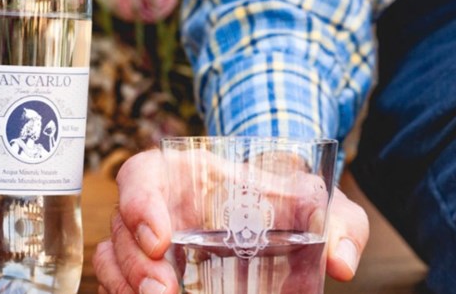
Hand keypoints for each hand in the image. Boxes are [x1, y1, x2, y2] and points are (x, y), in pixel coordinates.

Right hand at [92, 149, 369, 293]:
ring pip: (112, 257)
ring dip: (126, 283)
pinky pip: (121, 280)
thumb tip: (343, 261)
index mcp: (181, 174)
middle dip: (134, 262)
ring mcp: (147, 240)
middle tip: (161, 290)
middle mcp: (157, 205)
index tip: (160, 237)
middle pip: (121, 227)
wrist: (275, 218)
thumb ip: (338, 222)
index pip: (140, 176)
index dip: (139, 203)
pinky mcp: (150, 270)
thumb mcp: (315, 202)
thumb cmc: (284, 200)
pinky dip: (125, 292)